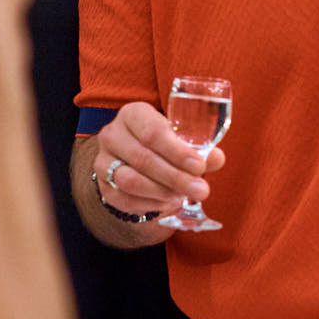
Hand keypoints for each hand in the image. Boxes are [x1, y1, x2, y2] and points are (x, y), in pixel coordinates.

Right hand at [90, 101, 227, 217]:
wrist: (138, 161)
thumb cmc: (165, 145)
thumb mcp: (182, 140)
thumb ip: (201, 149)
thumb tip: (216, 159)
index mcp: (133, 114)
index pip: (153, 131)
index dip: (178, 151)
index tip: (200, 167)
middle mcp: (112, 134)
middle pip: (143, 159)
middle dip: (176, 177)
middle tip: (201, 190)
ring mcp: (103, 161)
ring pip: (130, 181)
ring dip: (162, 192)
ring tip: (183, 197)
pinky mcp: (103, 186)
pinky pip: (125, 200)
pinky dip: (150, 205)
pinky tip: (168, 203)